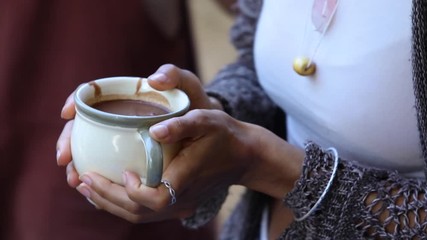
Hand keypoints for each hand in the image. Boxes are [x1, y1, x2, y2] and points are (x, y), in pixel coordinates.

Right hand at [56, 64, 222, 187]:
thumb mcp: (188, 86)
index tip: (68, 114)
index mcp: (124, 96)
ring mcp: (119, 138)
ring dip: (77, 166)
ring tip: (76, 180)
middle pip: (82, 127)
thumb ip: (175, 75)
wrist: (206, 131)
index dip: (74, 101)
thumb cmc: (193, 105)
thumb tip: (154, 80)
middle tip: (65, 160)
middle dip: (68, 143)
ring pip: (88, 151)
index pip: (90, 95)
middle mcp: (117, 117)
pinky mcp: (125, 157)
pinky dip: (96, 179)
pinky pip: (104, 167)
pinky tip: (93, 193)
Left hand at [75, 109, 257, 222]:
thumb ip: (182, 125)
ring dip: (110, 203)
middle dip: (106, 198)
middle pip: (138, 212)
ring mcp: (181, 205)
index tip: (119, 171)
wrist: (243, 155)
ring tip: (86, 187)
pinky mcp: (178, 204)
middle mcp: (182, 199)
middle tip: (81, 180)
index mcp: (186, 180)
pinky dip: (122, 203)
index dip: (129, 191)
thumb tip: (153, 130)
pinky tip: (109, 190)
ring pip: (139, 215)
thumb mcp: (207, 120)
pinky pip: (145, 211)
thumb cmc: (224, 135)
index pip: (152, 200)